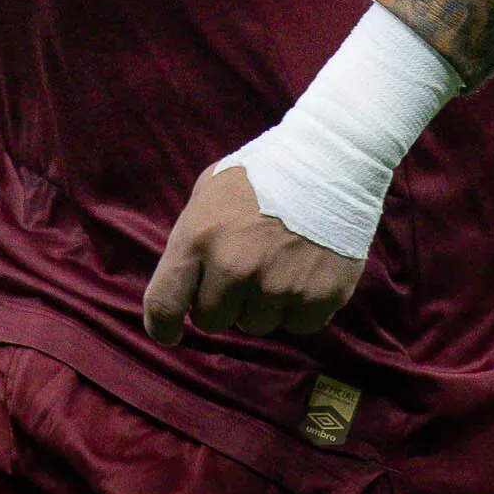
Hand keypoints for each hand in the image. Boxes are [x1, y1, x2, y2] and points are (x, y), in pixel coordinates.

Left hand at [142, 165, 365, 346]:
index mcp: (198, 238)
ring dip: (261, 304)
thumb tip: (184, 282)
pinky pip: (296, 326)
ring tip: (277, 264)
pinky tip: (304, 272)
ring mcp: (276, 286)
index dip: (163, 325)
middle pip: (212, 321)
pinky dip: (299, 307)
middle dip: (221, 303)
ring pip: (255, 325)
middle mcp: (234, 268)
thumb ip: (192, 237)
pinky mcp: (316, 297)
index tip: (170, 332)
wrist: (330, 161)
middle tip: (241, 273)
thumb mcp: (210, 191)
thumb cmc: (262, 172)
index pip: (164, 304)